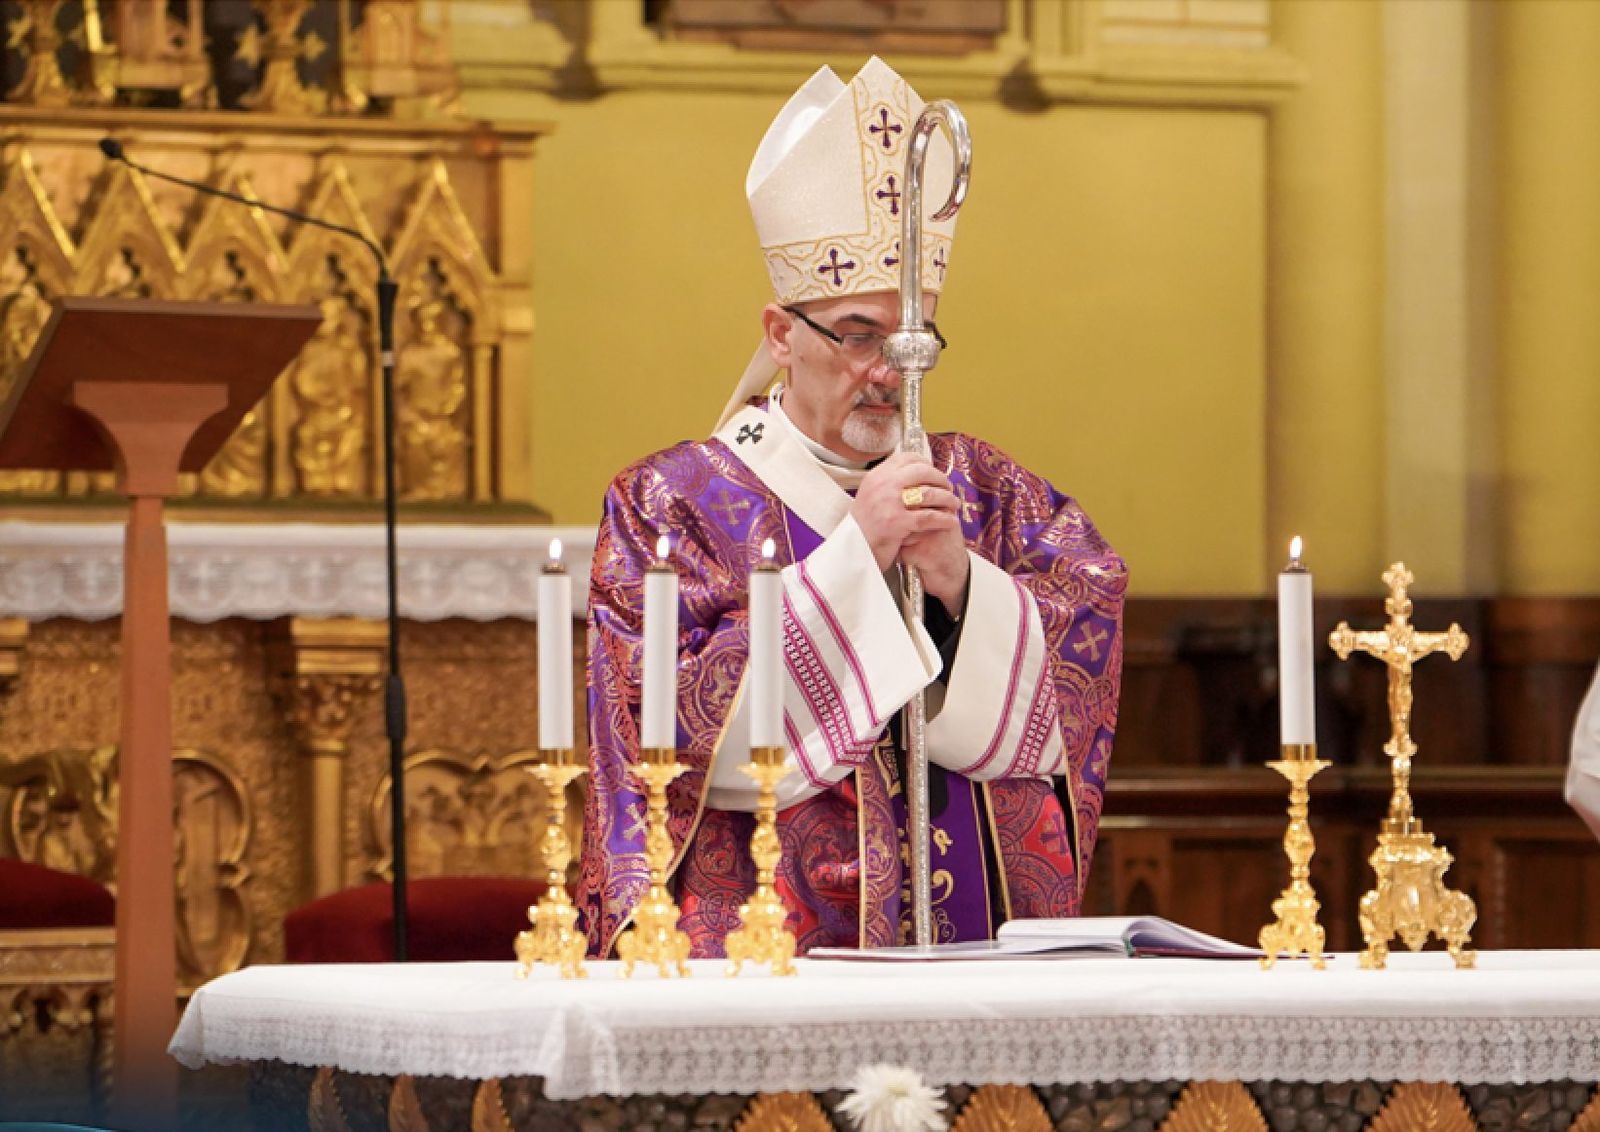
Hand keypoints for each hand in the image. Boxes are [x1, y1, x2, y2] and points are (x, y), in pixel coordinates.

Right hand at [850, 453, 967, 611]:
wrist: (853, 550)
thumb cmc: (864, 526)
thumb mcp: (870, 494)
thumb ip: (888, 482)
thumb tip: (913, 470)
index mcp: (876, 475)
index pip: (906, 458)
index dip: (926, 464)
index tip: (934, 473)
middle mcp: (882, 484)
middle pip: (922, 471)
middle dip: (940, 479)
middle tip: (948, 487)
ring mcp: (890, 502)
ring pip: (929, 493)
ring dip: (947, 498)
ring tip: (954, 504)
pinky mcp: (898, 522)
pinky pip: (929, 516)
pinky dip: (944, 519)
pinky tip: (951, 522)